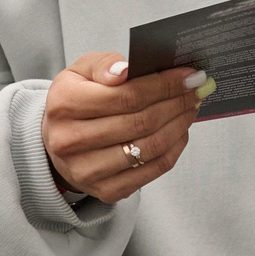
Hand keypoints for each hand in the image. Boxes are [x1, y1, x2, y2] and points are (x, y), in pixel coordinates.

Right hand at [43, 53, 208, 203]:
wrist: (58, 140)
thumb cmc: (75, 100)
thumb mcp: (81, 71)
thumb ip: (105, 64)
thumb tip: (127, 71)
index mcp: (65, 104)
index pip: (126, 96)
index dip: (164, 85)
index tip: (188, 75)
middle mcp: (71, 141)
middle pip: (141, 122)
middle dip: (177, 103)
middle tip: (196, 89)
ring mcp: (87, 171)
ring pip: (150, 147)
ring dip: (180, 125)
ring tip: (191, 107)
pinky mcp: (106, 190)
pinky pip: (153, 170)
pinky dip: (174, 148)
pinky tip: (180, 131)